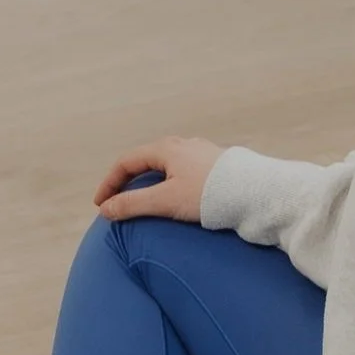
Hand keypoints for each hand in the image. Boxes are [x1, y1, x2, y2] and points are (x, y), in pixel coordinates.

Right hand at [96, 135, 221, 223]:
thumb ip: (132, 204)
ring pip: (166, 165)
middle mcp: (183, 145)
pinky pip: (183, 171)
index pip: (127, 161)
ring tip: (143, 201)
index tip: (100, 204)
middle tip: (118, 202)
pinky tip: (175, 197)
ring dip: (149, 181)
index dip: (110, 183)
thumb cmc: (209, 194)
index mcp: (167, 149)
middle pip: (146, 160)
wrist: (254, 192)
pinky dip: (168, 183)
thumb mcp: (165, 201)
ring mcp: (201, 153)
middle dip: (128, 180)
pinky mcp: (215, 165)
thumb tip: (106, 209)